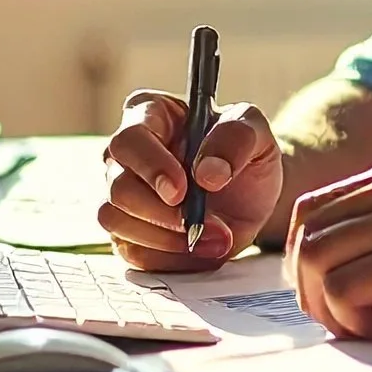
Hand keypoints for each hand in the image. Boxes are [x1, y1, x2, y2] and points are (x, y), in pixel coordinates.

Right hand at [100, 91, 282, 271]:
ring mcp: (121, 195)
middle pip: (118, 187)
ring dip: (166, 238)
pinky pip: (132, 251)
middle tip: (202, 222)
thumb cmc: (245, 152)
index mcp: (148, 115)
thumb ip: (236, 138)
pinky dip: (170, 256)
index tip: (181, 191)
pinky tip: (203, 248)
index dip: (151, 166)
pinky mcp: (127, 232)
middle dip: (162, 213)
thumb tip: (208, 173)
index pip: (130, 139)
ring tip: (215, 237)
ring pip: (116, 221)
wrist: (252, 195)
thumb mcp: (255, 130)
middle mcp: (125, 155)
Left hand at [287, 150, 371, 341]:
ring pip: (315, 259)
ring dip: (332, 308)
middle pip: (307, 232)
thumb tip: (351, 279)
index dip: (317, 263)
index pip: (319, 209)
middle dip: (313, 288)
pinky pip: (344, 290)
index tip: (350, 301)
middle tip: (356, 320)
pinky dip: (355, 322)